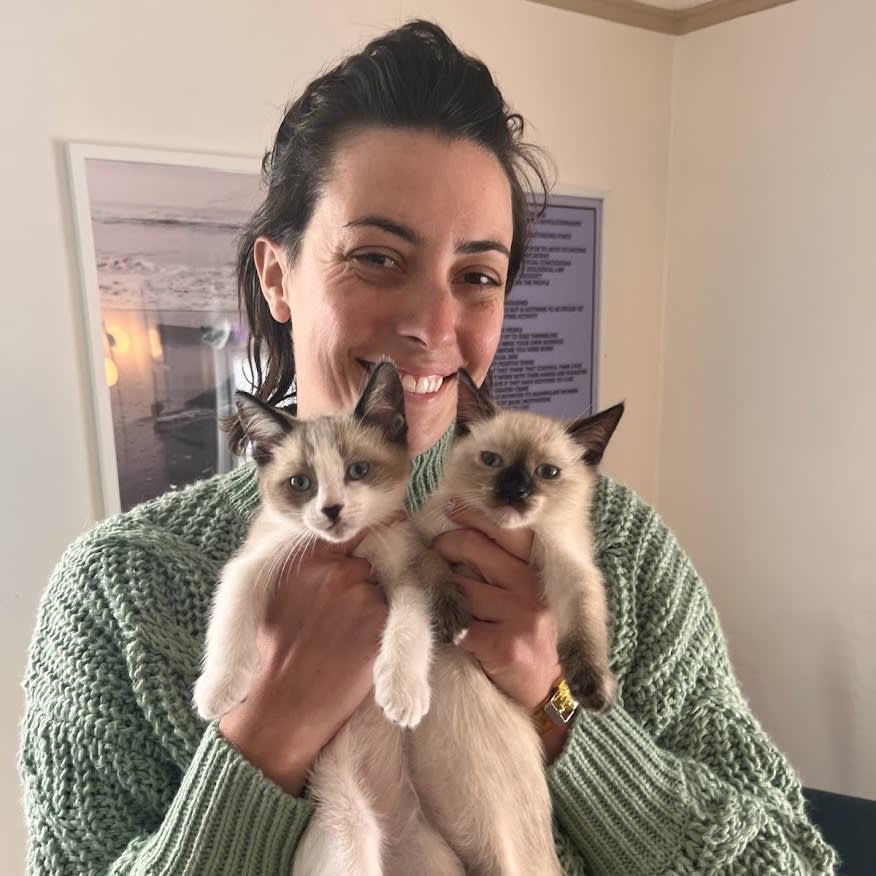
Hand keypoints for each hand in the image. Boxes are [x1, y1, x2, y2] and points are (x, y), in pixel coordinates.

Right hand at [219, 529, 387, 795]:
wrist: (284, 703)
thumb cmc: (277, 651)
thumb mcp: (278, 593)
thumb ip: (308, 564)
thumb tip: (335, 542)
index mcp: (307, 557)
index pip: (350, 532)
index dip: (364, 538)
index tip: (371, 542)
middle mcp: (336, 568)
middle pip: (371, 557)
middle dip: (367, 576)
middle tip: (348, 608)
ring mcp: (360, 592)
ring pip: (384, 585)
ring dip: (377, 601)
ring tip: (350, 632)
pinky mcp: (381, 619)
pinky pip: (397, 610)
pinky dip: (384, 625)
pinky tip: (361, 644)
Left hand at [432, 503, 560, 712]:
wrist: (546, 691)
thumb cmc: (528, 633)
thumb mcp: (527, 592)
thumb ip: (502, 563)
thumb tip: (460, 528)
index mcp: (538, 569)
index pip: (504, 529)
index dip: (473, 515)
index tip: (452, 509)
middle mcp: (532, 587)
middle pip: (470, 547)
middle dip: (443, 548)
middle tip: (434, 557)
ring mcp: (519, 615)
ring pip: (458, 585)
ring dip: (441, 590)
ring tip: (440, 596)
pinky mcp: (504, 645)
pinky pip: (457, 623)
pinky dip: (445, 625)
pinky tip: (447, 629)